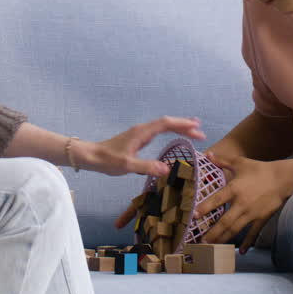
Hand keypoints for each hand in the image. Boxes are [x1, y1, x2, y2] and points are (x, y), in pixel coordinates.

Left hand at [87, 116, 204, 177]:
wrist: (91, 156)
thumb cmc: (107, 160)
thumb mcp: (127, 165)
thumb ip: (146, 166)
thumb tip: (167, 169)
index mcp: (142, 132)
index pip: (166, 124)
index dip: (183, 125)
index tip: (197, 129)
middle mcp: (142, 130)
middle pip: (167, 123)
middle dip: (185, 126)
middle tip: (201, 132)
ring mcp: (140, 133)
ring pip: (163, 126)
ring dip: (178, 127)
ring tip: (194, 129)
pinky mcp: (137, 139)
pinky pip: (158, 131)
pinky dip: (170, 131)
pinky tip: (173, 135)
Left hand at [195, 153, 290, 253]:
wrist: (282, 178)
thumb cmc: (259, 169)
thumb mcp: (240, 163)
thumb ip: (223, 160)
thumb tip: (208, 154)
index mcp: (234, 189)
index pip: (217, 200)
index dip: (205, 207)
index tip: (194, 216)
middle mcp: (242, 203)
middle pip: (224, 222)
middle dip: (212, 233)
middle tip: (201, 241)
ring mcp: (252, 213)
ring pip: (235, 229)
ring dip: (223, 239)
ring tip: (213, 247)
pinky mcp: (261, 219)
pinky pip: (253, 233)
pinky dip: (247, 243)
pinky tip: (240, 252)